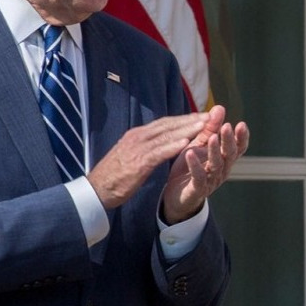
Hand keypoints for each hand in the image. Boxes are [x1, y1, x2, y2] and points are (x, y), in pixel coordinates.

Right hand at [87, 112, 209, 208]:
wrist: (96, 190)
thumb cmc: (114, 175)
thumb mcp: (130, 155)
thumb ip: (143, 147)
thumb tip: (157, 142)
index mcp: (137, 135)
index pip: (164, 123)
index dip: (183, 119)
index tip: (199, 116)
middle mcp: (138, 137)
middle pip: (168, 125)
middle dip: (189, 119)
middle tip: (208, 115)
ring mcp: (137, 149)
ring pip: (166, 135)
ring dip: (186, 130)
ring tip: (203, 125)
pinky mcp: (138, 163)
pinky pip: (158, 153)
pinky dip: (172, 147)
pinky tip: (185, 144)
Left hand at [161, 105, 249, 223]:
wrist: (176, 196)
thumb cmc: (190, 168)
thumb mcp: (199, 144)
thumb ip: (210, 128)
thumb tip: (220, 107)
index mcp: (224, 159)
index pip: (239, 147)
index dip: (242, 137)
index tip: (241, 124)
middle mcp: (222, 170)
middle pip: (230, 154)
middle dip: (229, 140)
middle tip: (227, 126)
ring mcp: (211, 181)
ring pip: (216, 165)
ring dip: (214, 151)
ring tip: (212, 138)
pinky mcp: (197, 189)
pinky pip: (198, 177)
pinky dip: (195, 165)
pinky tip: (189, 154)